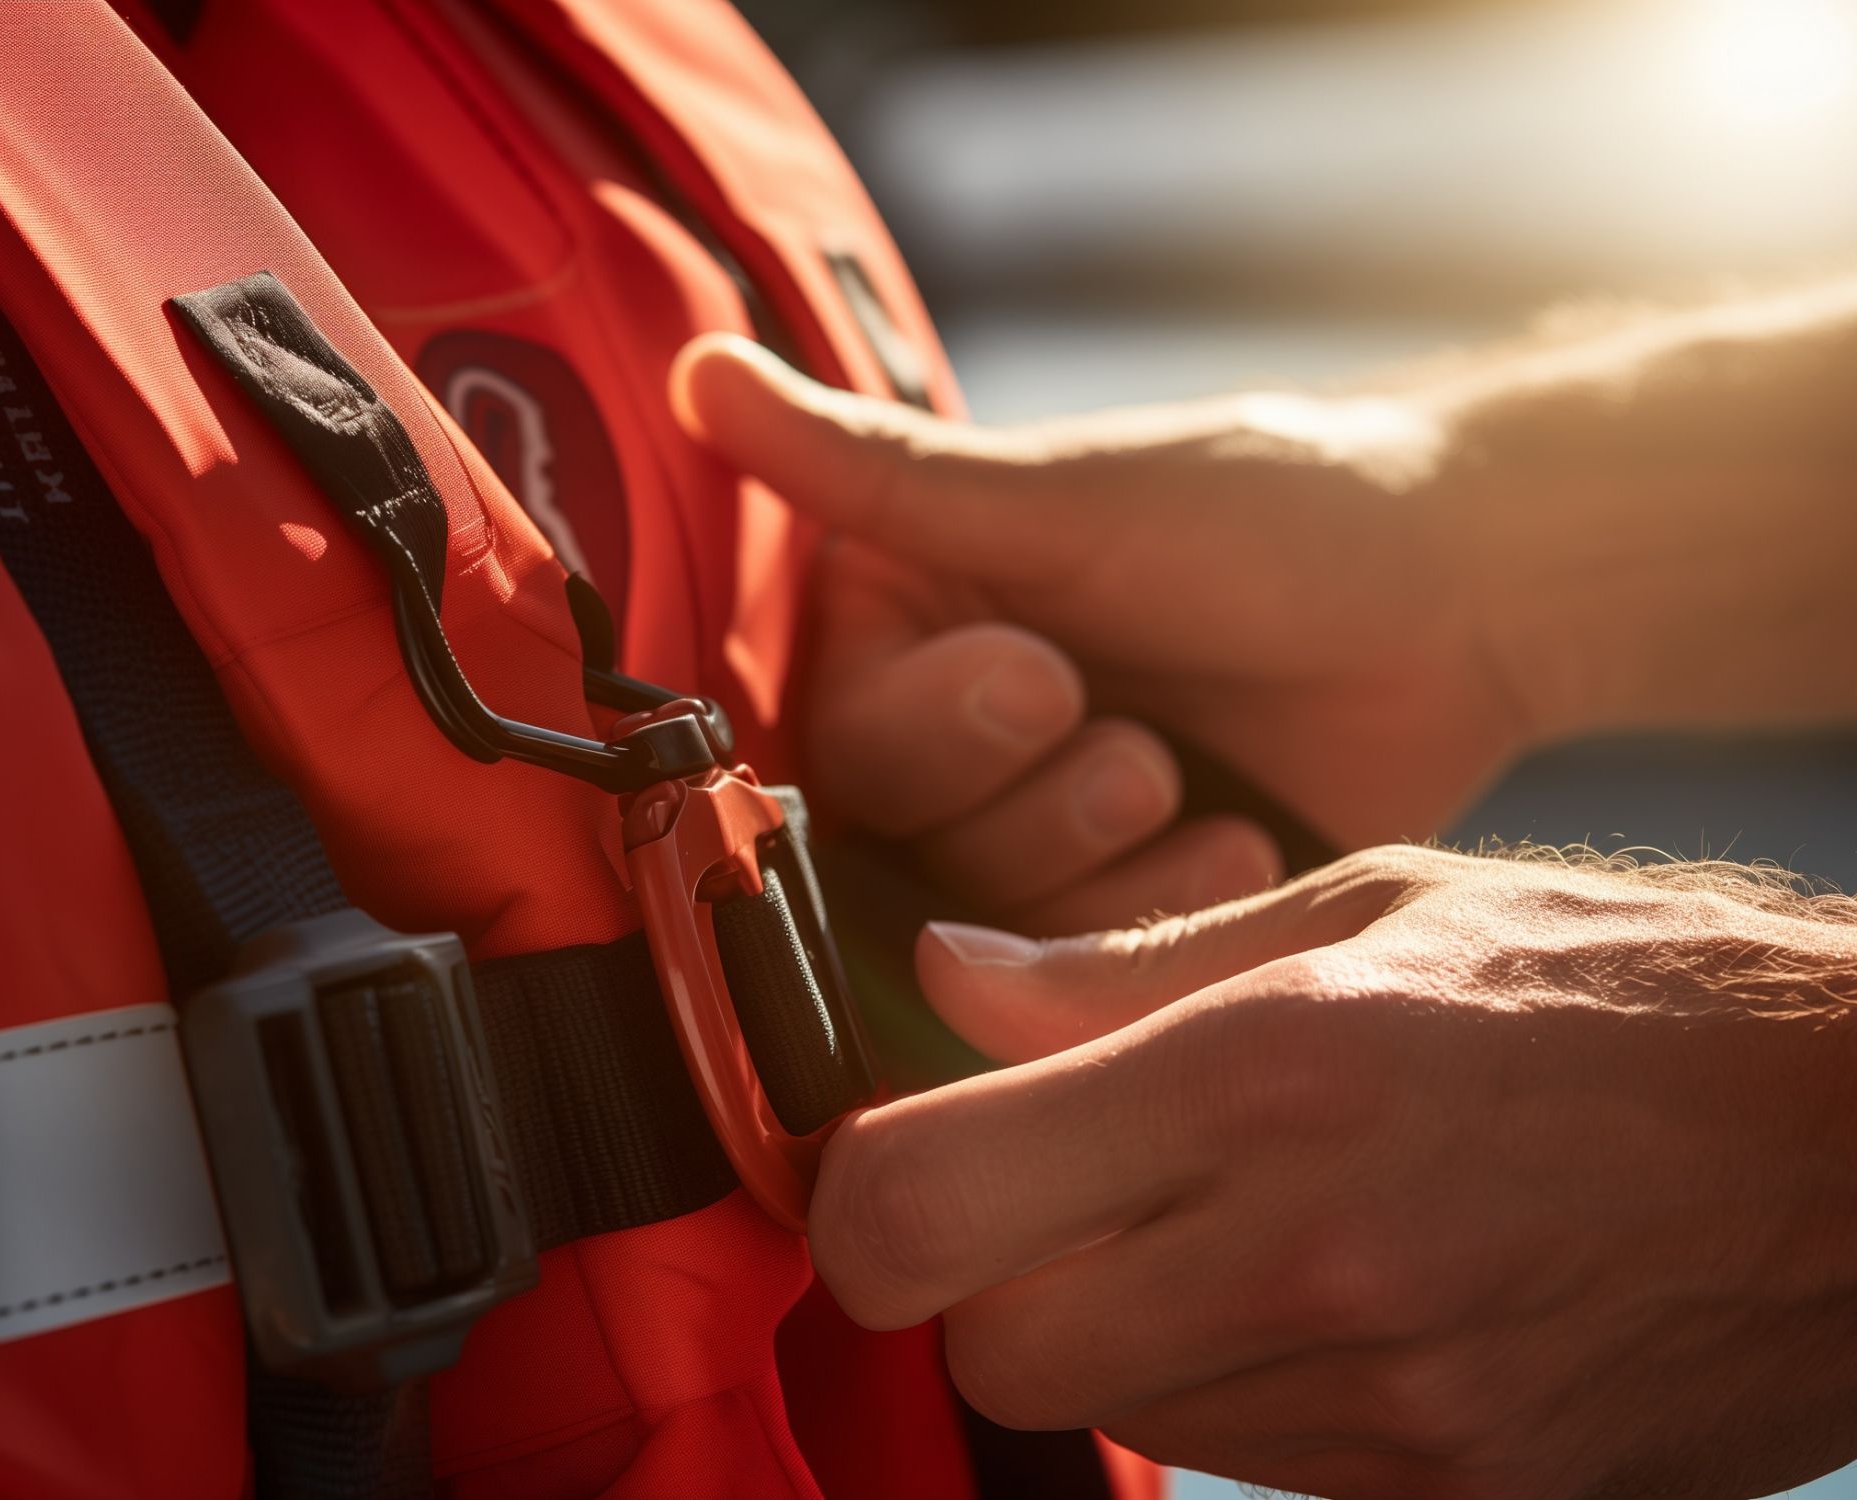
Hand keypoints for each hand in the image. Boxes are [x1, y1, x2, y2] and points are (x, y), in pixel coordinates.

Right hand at [674, 349, 1281, 933]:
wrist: (1460, 599)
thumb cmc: (1268, 512)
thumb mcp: (1062, 498)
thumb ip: (871, 470)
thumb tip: (695, 370)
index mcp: (913, 622)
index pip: (840, 736)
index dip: (935, 729)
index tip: (1048, 669)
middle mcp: (954, 731)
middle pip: (904, 839)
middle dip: (1032, 795)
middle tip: (1134, 730)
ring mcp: (1038, 825)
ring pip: (990, 915)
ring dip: (1100, 849)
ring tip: (1193, 774)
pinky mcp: (1122, 900)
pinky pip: (1090, 957)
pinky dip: (1167, 900)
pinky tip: (1238, 833)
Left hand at [809, 847, 1856, 1499]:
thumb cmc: (1624, 989)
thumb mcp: (1373, 906)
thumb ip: (1124, 963)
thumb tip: (945, 979)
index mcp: (1265, 1071)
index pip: (922, 1206)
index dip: (861, 1202)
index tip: (894, 1160)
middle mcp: (1307, 1256)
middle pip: (994, 1354)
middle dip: (987, 1284)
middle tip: (1062, 1196)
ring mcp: (1391, 1404)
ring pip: (1120, 1419)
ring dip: (1125, 1333)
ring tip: (1237, 1222)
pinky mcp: (1462, 1494)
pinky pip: (1257, 1469)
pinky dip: (1241, 1391)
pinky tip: (1332, 1292)